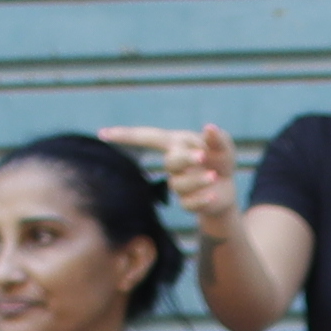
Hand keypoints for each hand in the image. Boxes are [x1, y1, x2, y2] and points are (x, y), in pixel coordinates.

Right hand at [102, 123, 246, 228]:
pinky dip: (202, 198)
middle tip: (204, 157)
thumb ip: (218, 138)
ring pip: (179, 184)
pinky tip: (212, 194)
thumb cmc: (220, 160)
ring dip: (198, 180)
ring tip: (215, 177)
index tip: (103, 133)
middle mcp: (172, 163)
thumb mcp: (224, 146)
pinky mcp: (185, 202)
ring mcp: (176, 184)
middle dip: (186, 159)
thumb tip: (209, 128)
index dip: (125, 135)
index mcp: (175, 143)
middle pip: (170, 161)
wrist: (227, 187)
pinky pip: (188, 203)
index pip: (146, 137)